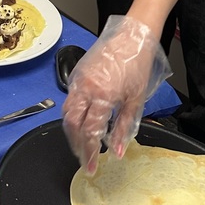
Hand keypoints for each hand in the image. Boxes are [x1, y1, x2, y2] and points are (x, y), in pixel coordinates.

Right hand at [62, 15, 170, 173]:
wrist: (131, 36)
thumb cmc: (137, 66)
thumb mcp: (136, 100)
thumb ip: (124, 126)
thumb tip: (117, 151)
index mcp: (102, 95)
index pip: (90, 131)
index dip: (90, 152)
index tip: (91, 167)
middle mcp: (85, 87)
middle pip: (72, 123)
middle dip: (77, 145)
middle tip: (84, 160)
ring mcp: (78, 79)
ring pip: (67, 112)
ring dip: (72, 131)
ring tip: (82, 145)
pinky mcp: (77, 74)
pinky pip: (70, 99)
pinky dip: (73, 115)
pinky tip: (82, 123)